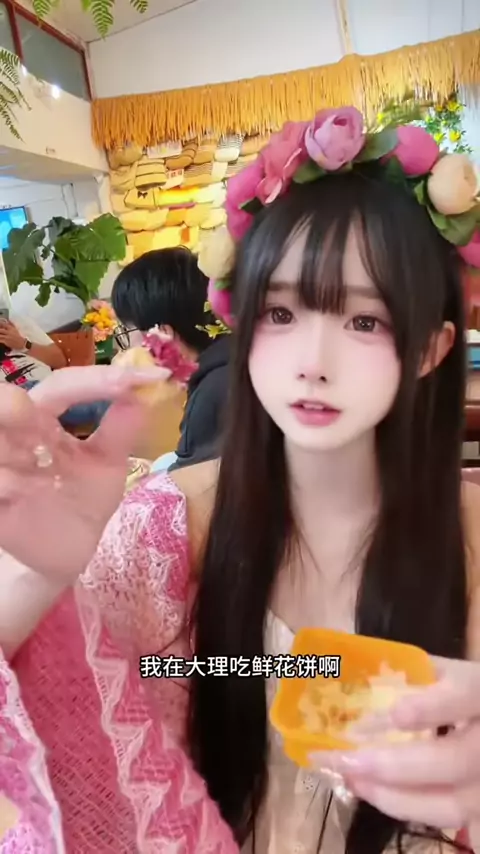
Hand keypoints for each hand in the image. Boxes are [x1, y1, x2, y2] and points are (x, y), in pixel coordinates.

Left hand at [0, 320, 26, 349]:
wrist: (22, 343)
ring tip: (0, 335)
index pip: (3, 324)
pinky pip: (0, 340)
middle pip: (0, 330)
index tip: (0, 325)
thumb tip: (8, 320)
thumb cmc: (18, 336)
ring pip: (0, 335)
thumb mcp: (15, 329)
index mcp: (11, 328)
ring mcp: (7, 337)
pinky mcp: (6, 341)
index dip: (0, 324)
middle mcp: (8, 332)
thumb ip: (11, 324)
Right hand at [0, 364, 169, 581]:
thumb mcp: (108, 463)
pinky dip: (5, 484)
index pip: (61, 386)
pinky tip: (21, 493)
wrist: (73, 552)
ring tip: (32, 468)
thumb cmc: (84, 499)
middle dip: (9, 405)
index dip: (96, 380)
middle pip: (3, 402)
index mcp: (44, 421)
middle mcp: (17, 439)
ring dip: (6, 447)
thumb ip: (121, 429)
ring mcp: (4, 471)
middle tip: (28, 413)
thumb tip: (144, 390)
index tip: (138, 380)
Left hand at [310, 656, 479, 829]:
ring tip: (352, 780)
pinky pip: (447, 816)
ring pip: (453, 803)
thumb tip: (363, 676)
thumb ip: (416, 672)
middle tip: (347, 759)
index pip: (465, 696)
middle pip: (456, 761)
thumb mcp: (453, 671)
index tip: (397, 714)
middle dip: (396, 765)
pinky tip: (373, 791)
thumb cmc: (472, 692)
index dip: (432, 708)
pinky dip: (407, 806)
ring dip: (395, 796)